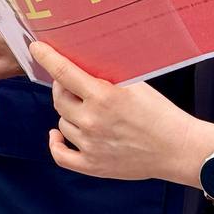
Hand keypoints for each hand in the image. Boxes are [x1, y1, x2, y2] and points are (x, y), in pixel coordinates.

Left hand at [33, 42, 202, 182]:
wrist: (177, 148)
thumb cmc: (160, 113)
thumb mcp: (135, 83)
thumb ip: (106, 76)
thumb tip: (81, 63)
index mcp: (103, 96)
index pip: (64, 72)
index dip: (47, 57)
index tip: (37, 48)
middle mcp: (91, 120)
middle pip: (59, 98)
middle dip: (62, 86)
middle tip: (72, 82)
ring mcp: (90, 145)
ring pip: (62, 122)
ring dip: (68, 112)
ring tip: (84, 108)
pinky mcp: (92, 165)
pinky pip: (61, 155)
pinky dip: (55, 143)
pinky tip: (56, 134)